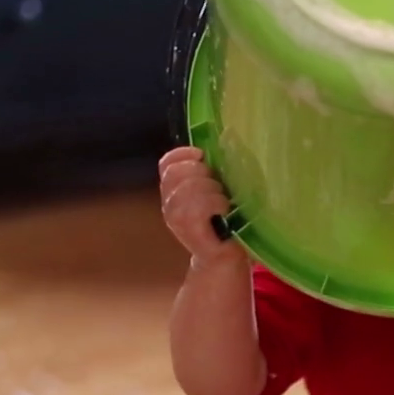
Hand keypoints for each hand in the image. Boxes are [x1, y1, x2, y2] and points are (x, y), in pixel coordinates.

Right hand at [158, 147, 241, 265]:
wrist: (226, 255)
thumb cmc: (226, 220)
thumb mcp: (216, 190)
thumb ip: (210, 171)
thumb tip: (225, 138)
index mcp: (174, 189)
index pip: (167, 163)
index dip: (183, 154)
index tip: (202, 156)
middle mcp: (169, 203)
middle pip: (178, 172)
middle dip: (203, 174)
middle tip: (219, 188)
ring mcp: (175, 218)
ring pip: (189, 187)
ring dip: (213, 190)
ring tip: (224, 203)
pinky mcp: (187, 230)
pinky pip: (197, 206)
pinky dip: (215, 203)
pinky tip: (224, 211)